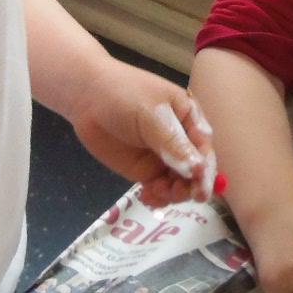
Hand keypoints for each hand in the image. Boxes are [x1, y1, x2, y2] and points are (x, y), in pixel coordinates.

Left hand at [69, 62, 216, 207]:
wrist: (86, 95)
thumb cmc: (123, 95)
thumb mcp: (151, 116)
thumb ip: (173, 144)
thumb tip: (197, 170)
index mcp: (190, 119)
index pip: (205, 150)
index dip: (205, 172)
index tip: (201, 192)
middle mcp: (182, 141)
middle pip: (196, 171)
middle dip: (190, 186)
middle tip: (175, 193)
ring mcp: (163, 157)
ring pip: (179, 183)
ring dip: (173, 194)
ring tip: (156, 193)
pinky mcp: (145, 170)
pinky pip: (160, 188)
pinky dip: (158, 197)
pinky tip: (148, 198)